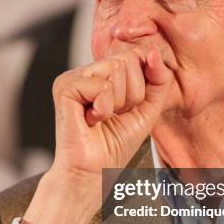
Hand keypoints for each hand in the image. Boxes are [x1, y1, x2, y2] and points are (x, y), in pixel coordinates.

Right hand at [51, 46, 172, 172]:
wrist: (94, 172)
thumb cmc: (117, 143)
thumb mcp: (149, 107)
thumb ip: (159, 79)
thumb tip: (152, 51)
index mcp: (107, 72)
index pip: (138, 54)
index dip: (144, 84)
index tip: (129, 108)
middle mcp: (90, 70)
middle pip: (129, 59)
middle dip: (132, 94)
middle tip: (114, 114)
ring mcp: (75, 76)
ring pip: (116, 69)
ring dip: (118, 102)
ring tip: (102, 117)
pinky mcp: (64, 86)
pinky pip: (101, 85)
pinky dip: (104, 108)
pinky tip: (91, 120)